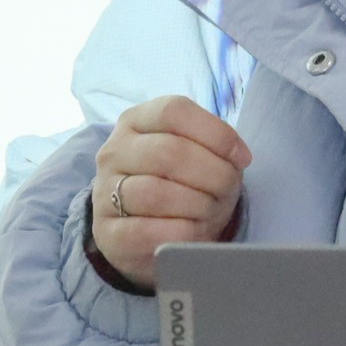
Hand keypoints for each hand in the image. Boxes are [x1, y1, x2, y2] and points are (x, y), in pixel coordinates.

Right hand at [89, 95, 251, 292]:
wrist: (144, 234)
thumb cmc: (179, 186)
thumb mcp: (195, 155)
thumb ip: (214, 145)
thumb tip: (239, 156)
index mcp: (136, 121)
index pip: (174, 111)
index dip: (215, 133)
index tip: (241, 158)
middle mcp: (114, 151)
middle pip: (168, 152)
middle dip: (212, 174)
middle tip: (228, 190)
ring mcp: (104, 192)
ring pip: (156, 193)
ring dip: (198, 205)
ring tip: (211, 212)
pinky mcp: (108, 233)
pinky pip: (148, 232)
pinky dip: (182, 233)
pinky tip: (195, 233)